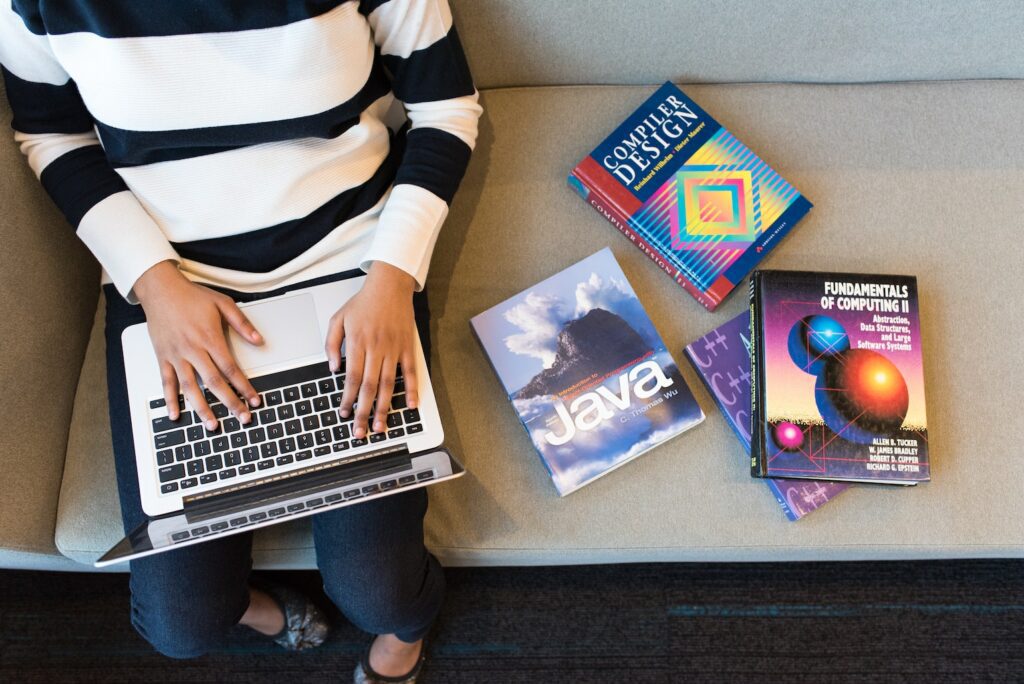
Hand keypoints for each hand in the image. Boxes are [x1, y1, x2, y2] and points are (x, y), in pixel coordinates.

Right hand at [133, 260, 262, 429]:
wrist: (160, 289)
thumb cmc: (191, 296)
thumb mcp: (223, 304)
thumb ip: (242, 324)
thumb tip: (259, 341)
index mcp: (210, 338)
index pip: (231, 369)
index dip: (244, 386)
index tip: (254, 400)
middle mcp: (192, 349)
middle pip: (214, 382)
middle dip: (230, 402)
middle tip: (242, 418)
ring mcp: (176, 355)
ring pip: (190, 387)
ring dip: (202, 408)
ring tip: (212, 425)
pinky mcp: (162, 357)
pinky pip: (166, 382)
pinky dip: (170, 399)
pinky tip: (176, 415)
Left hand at [324, 262, 419, 438]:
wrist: (389, 285)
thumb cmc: (363, 303)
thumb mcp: (338, 319)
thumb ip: (331, 344)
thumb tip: (333, 369)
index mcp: (358, 343)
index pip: (351, 378)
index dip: (347, 399)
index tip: (344, 414)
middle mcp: (377, 348)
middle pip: (369, 387)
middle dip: (364, 411)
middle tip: (360, 431)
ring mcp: (394, 349)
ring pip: (389, 384)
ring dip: (384, 407)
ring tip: (380, 426)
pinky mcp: (408, 347)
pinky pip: (411, 372)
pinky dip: (412, 390)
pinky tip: (410, 406)